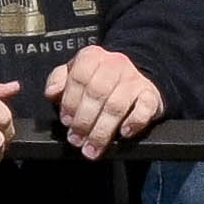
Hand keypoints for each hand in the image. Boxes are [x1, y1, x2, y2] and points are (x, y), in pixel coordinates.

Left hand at [44, 43, 165, 159]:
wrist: (136, 77)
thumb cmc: (101, 80)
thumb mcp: (75, 74)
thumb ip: (60, 81)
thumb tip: (52, 94)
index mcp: (92, 56)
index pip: (79, 78)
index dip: (70, 102)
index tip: (66, 122)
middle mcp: (114, 64)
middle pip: (97, 93)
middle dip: (85, 121)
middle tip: (77, 140)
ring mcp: (135, 79)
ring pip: (117, 106)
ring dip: (104, 130)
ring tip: (93, 147)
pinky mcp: (151, 94)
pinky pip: (144, 109)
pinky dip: (134, 122)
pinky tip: (124, 134)